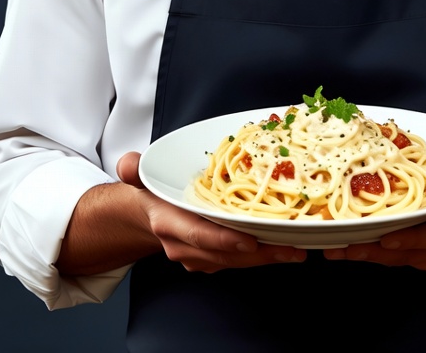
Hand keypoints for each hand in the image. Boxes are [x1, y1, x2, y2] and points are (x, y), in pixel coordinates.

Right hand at [116, 152, 305, 272]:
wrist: (147, 216)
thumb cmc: (152, 192)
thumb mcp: (141, 176)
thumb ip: (135, 169)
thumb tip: (129, 163)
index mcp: (168, 223)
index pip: (197, 235)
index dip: (223, 239)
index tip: (250, 241)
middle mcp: (184, 245)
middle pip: (224, 253)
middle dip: (259, 253)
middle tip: (290, 247)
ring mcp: (199, 257)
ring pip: (236, 261)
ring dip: (266, 257)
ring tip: (296, 250)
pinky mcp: (212, 260)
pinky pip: (239, 261)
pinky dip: (262, 255)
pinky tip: (284, 247)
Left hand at [323, 164, 425, 270]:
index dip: (411, 240)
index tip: (386, 238)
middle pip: (404, 253)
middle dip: (372, 252)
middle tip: (343, 245)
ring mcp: (424, 252)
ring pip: (389, 257)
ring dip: (361, 254)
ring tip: (333, 247)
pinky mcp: (408, 252)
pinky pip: (384, 254)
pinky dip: (363, 250)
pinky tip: (340, 243)